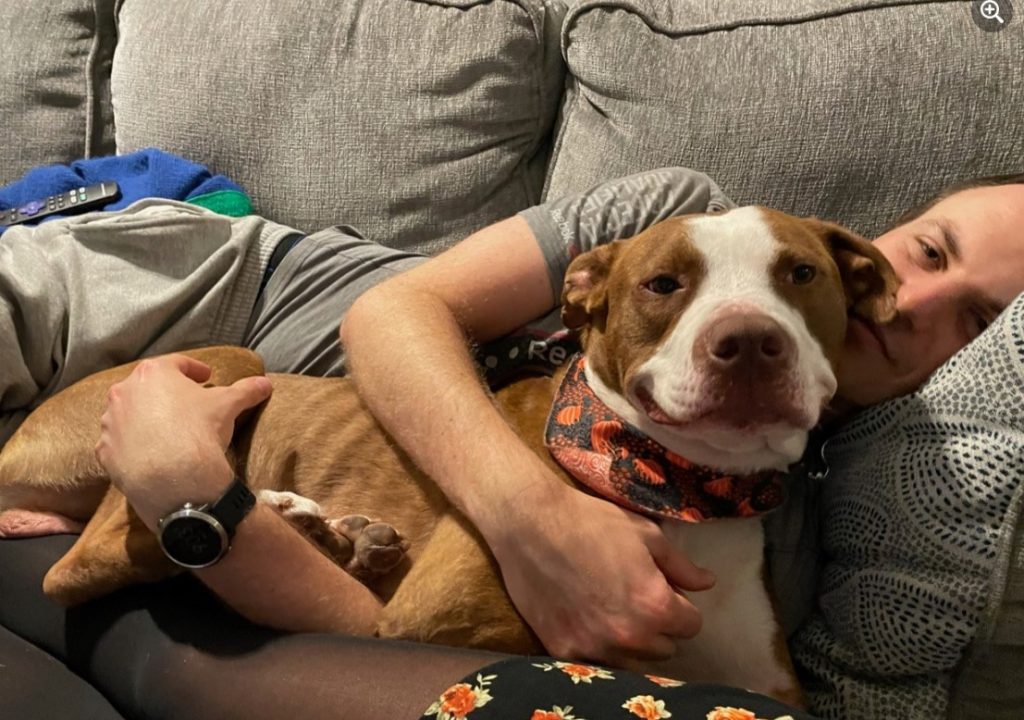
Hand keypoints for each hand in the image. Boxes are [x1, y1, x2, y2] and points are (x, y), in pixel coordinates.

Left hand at [94, 354, 271, 527]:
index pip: (176, 364)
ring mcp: (110, 423)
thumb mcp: (230, 405)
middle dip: (166, 393)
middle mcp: (124, 392)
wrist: (176, 479)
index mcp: (153, 373)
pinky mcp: (104, 451)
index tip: (205, 377)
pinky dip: (132, 444)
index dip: (194, 370)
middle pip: (148, 387)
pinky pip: (118, 443)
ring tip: (166, 431)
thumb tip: (265, 383)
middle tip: (186, 404)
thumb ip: (246, 390)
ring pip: (129, 413)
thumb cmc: (201, 430)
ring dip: (145, 418)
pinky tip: (149, 453)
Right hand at [487, 478, 714, 664]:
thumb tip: (708, 583)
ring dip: (632, 642)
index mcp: (654, 606)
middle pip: (664, 648)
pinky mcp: (563, 651)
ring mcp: (594, 647)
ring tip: (614, 611)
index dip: (680, 605)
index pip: (691, 626)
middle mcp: (628, 636)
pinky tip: (589, 620)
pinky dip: (599, 646)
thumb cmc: (591, 522)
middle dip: (659, 626)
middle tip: (638, 598)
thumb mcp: (645, 534)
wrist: (530, 524)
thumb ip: (680, 565)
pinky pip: (597, 662)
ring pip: (633, 662)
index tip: (664, 590)